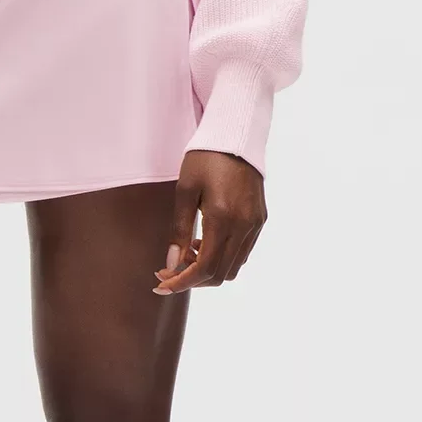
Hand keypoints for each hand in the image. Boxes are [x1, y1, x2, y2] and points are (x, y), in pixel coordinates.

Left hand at [154, 148, 266, 291]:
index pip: (205, 268)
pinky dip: (223, 257)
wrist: (236, 136)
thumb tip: (172, 263)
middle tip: (170, 270)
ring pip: (233, 267)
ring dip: (208, 269)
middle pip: (220, 274)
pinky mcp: (260, 219)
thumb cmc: (205, 159)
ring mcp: (255, 224)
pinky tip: (205, 241)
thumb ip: (178, 229)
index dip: (182, 282)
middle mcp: (244, 226)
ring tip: (187, 251)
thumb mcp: (184, 191)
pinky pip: (242, 252)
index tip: (162, 284)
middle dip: (193, 279)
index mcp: (223, 218)